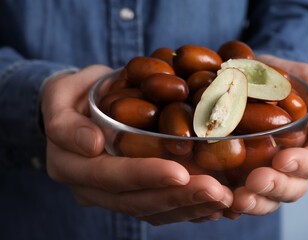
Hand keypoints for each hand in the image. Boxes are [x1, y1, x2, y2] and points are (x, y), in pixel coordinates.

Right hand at [41, 65, 232, 224]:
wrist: (76, 109)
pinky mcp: (129, 194)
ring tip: (223, 200)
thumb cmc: (71, 96)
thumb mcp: (60, 96)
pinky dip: (187, 209)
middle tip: (217, 192)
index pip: (109, 176)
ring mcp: (110, 195)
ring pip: (151, 210)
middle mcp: (89, 188)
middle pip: (136, 201)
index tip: (180, 173)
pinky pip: (158, 209)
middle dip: (178, 198)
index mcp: (69, 164)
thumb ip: (67, 122)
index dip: (145, 176)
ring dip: (189, 208)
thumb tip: (91, 144)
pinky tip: (213, 206)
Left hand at [227, 55, 307, 216]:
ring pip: (267, 197)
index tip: (283, 160)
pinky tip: (222, 200)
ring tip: (238, 198)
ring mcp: (265, 170)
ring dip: (255, 201)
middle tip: (256, 180)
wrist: (247, 77)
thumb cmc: (280, 76)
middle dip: (276, 186)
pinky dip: (232, 201)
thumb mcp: (305, 78)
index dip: (304, 165)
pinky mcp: (240, 173)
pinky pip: (240, 193)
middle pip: (293, 187)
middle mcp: (290, 163)